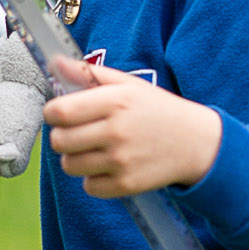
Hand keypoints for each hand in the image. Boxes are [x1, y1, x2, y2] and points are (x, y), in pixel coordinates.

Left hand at [43, 56, 221, 196]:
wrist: (196, 142)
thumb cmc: (156, 109)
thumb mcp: (128, 85)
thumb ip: (88, 73)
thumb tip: (54, 62)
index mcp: (115, 102)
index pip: (59, 113)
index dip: (52, 113)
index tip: (60, 114)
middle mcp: (116, 132)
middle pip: (59, 141)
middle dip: (62, 136)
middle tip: (77, 132)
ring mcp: (121, 161)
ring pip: (69, 166)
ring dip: (76, 158)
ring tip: (93, 149)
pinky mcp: (127, 185)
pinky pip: (89, 187)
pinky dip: (93, 179)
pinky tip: (108, 166)